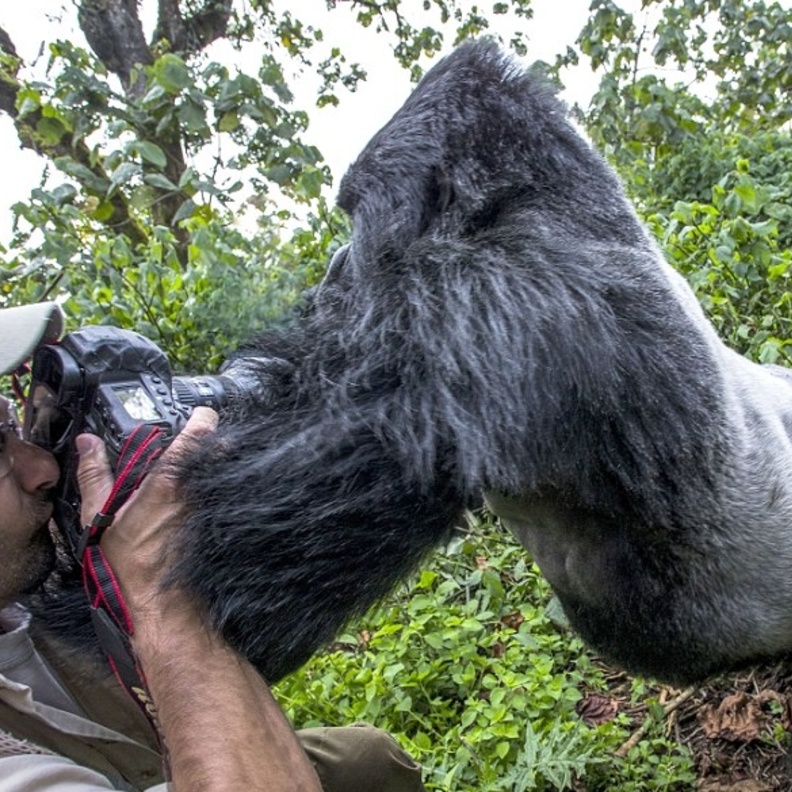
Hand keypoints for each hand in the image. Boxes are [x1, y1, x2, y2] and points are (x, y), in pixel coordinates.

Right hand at [75, 407, 217, 617]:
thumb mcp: (99, 514)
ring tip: (192, 471)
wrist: (159, 597)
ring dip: (212, 464)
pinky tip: (198, 495)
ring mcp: (210, 503)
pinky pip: (222, 490)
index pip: (201, 431)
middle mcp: (197, 488)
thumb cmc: (130, 561)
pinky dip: (214, 486)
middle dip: (208, 441)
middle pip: (218, 447)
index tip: (198, 414)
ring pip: (223, 468)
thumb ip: (95, 473)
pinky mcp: (216, 517)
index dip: (203, 417)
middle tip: (191, 443)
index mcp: (169, 479)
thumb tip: (87, 444)